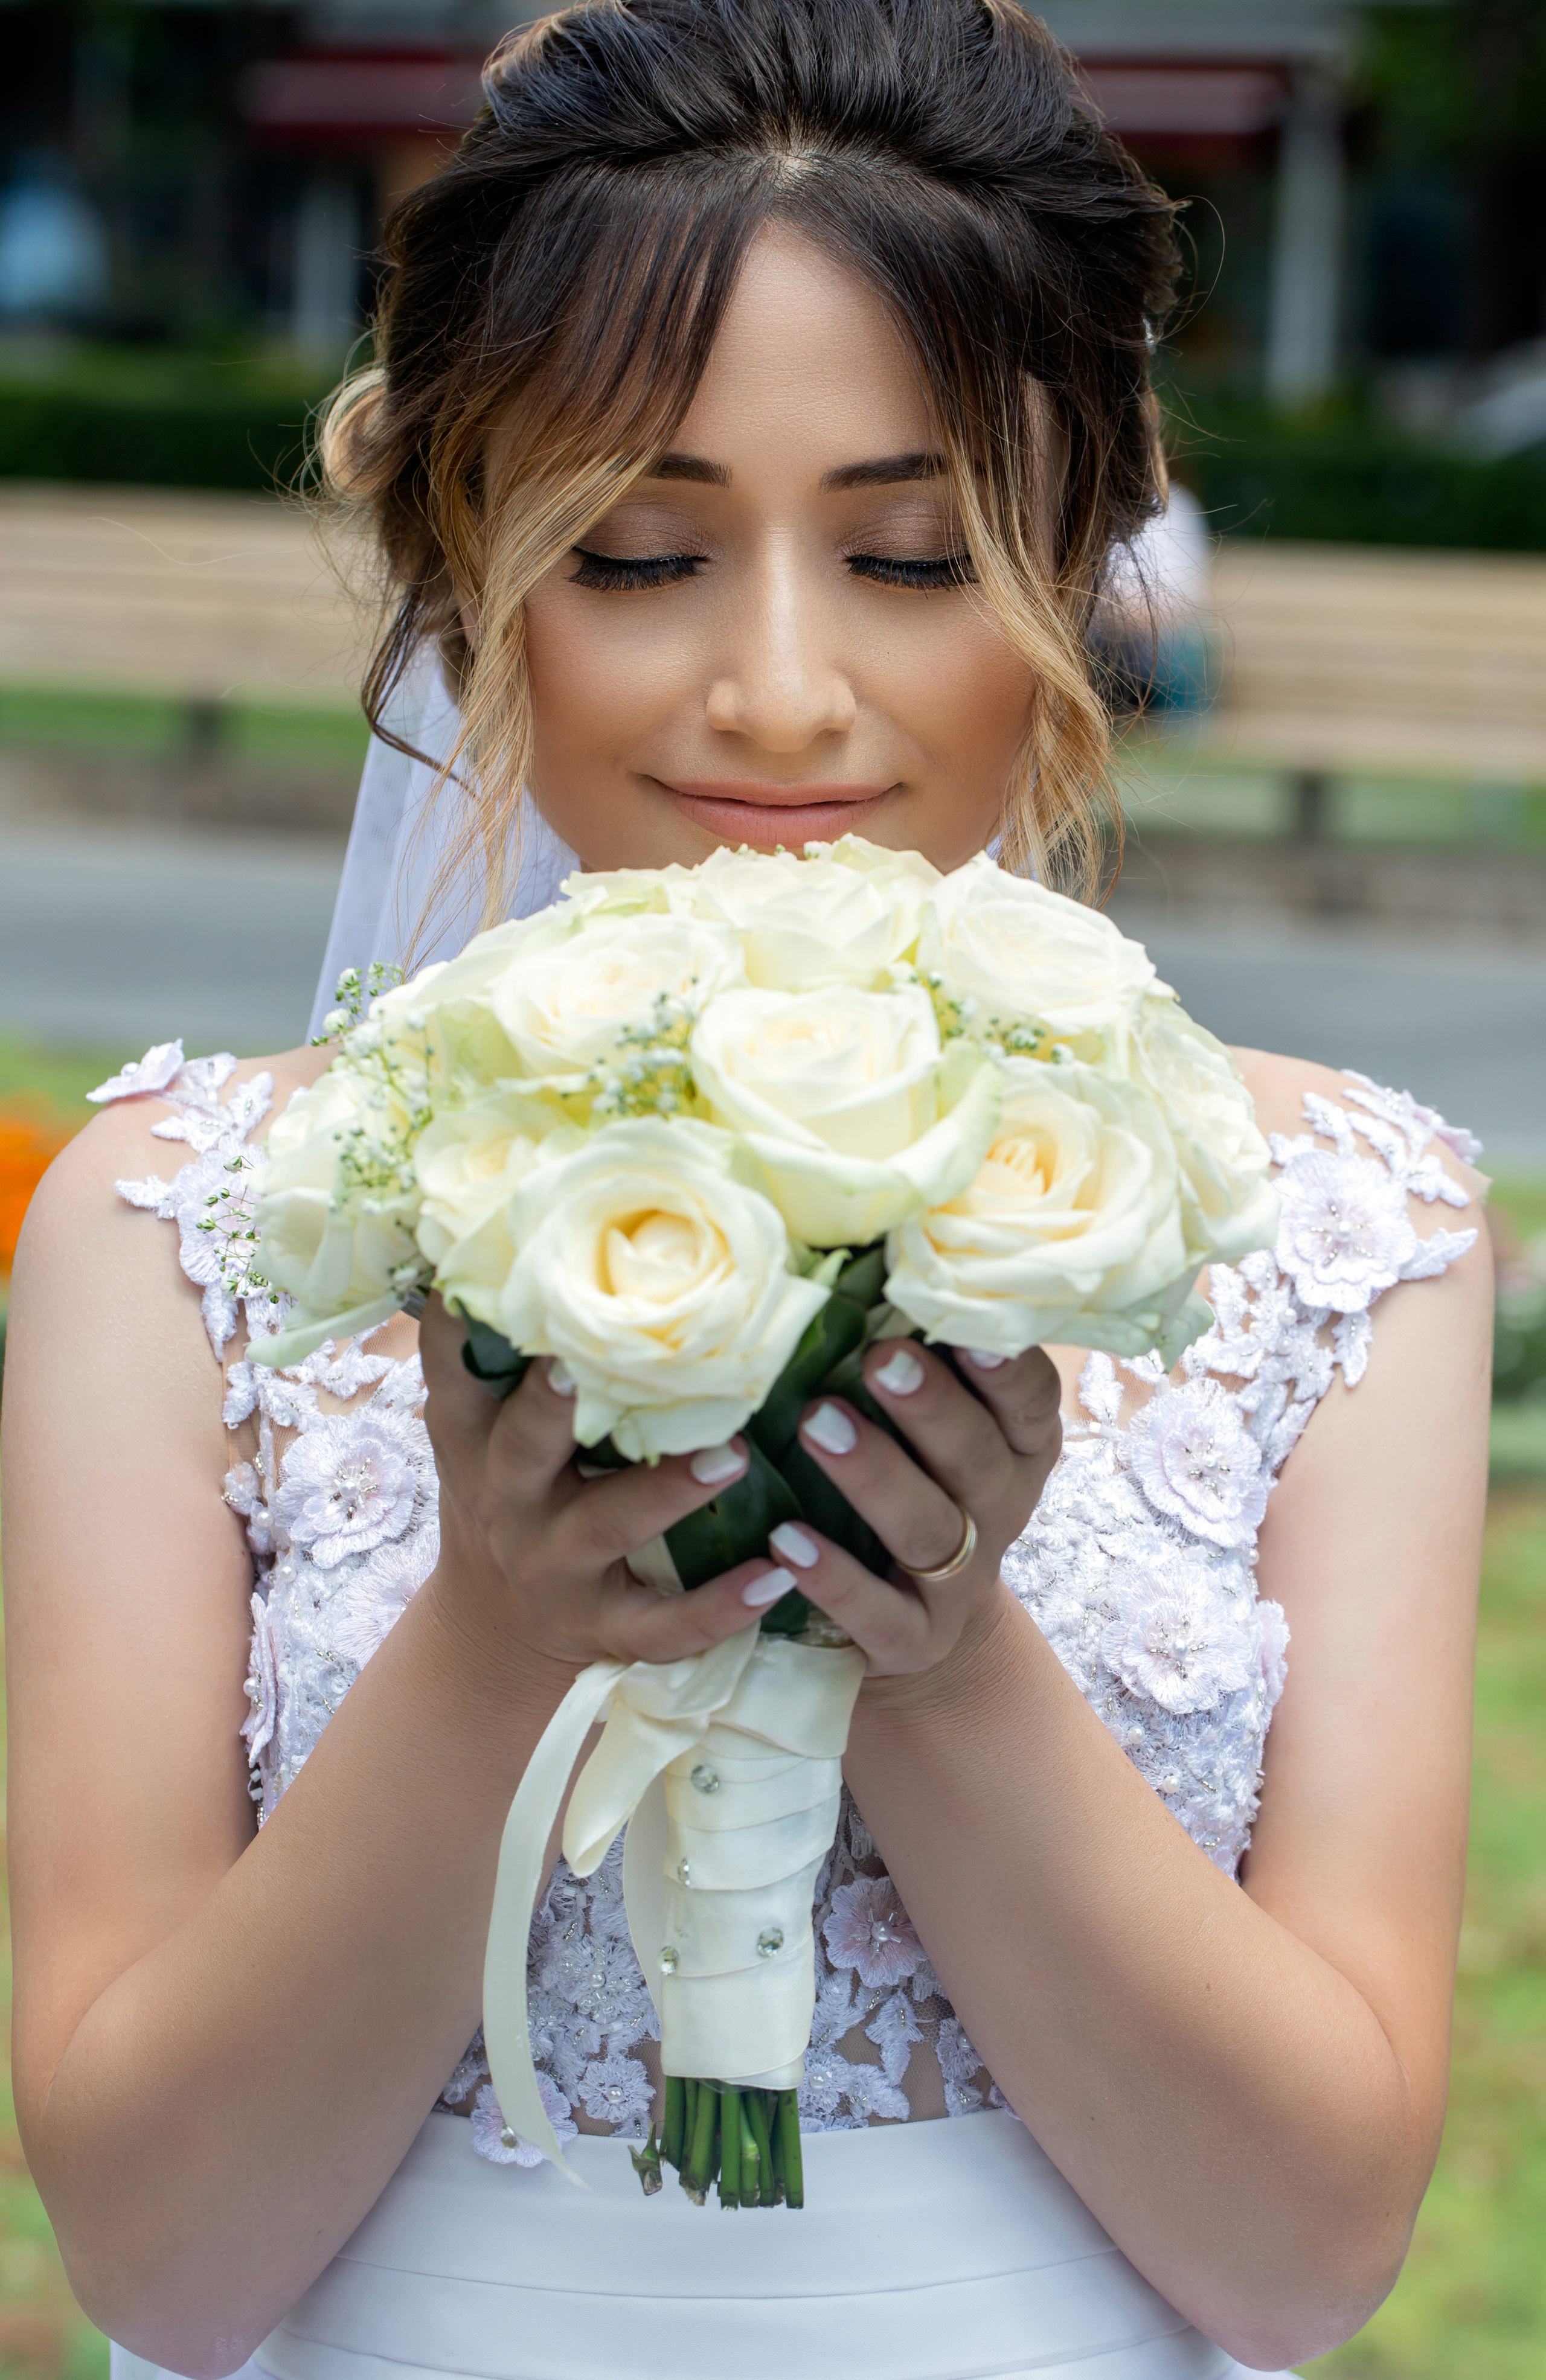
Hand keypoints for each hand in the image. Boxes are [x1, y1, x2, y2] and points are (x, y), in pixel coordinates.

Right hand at [417, 1294, 784, 1682]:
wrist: (495, 1629)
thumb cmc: (509, 1489)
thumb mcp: (482, 1428)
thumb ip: (505, 1350)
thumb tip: (527, 1220)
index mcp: (476, 1438)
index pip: (455, 1370)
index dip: (465, 1326)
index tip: (490, 1274)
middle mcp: (509, 1498)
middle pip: (527, 1448)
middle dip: (555, 1407)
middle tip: (595, 1365)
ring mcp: (557, 1567)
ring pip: (610, 1528)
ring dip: (669, 1493)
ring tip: (733, 1457)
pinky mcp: (606, 1628)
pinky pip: (667, 1626)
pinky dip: (723, 1606)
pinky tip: (779, 1575)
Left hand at [749, 1341, 1060, 1678]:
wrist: (917, 1628)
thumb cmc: (916, 1485)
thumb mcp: (934, 1426)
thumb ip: (915, 1354)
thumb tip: (865, 1241)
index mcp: (1017, 1448)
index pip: (1030, 1403)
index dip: (1007, 1369)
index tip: (973, 1327)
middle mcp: (999, 1511)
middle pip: (978, 1459)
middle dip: (932, 1408)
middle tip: (880, 1358)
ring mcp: (958, 1582)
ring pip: (927, 1529)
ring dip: (875, 1476)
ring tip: (816, 1425)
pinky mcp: (911, 1640)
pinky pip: (876, 1614)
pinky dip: (833, 1578)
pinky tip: (784, 1542)